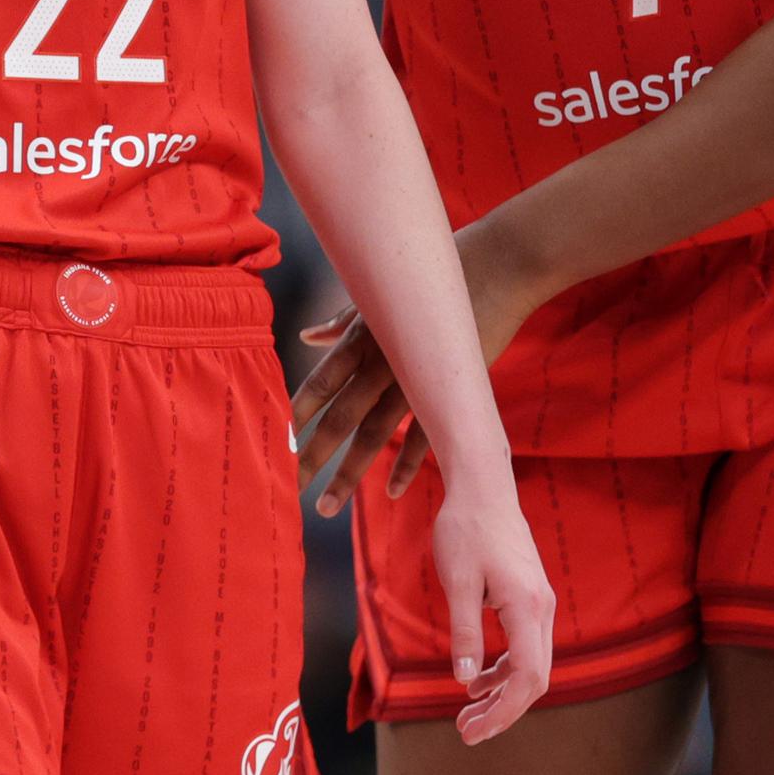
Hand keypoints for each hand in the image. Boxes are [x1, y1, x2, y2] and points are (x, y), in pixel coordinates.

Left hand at [291, 228, 545, 513]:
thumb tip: (308, 337)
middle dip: (312, 454)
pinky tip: (389, 492)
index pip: (320, 382)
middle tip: (286, 487)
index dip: (296, 412)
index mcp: (363, 337)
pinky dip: (406, 464)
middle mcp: (382, 362)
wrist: (499, 268)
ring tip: (326, 506)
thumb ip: (343, 322)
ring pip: (375, 435)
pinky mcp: (452, 392)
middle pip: (340, 417)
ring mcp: (417, 380)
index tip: (274, 441)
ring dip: (349, 473)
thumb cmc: (432, 278)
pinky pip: (425, 436)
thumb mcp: (381, 296)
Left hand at [428, 471, 552, 741]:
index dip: (504, 712)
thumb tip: (464, 681)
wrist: (483, 487)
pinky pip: (525, 647)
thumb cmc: (465, 528)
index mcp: (528, 607)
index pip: (528, 677)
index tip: (472, 732)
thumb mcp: (456, 581)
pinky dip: (503, 670)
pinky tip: (476, 681)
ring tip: (467, 714)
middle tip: (465, 732)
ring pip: (531, 665)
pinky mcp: (530, 599)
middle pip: (535, 678)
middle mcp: (543, 609)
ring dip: (502, 694)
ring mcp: (540, 604)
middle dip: (502, 711)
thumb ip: (464, 631)